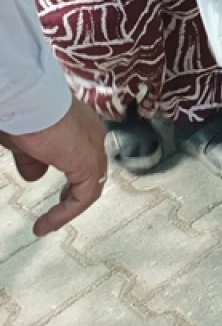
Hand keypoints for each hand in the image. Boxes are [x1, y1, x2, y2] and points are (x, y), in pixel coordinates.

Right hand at [0, 99, 106, 236]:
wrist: (29, 100)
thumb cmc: (23, 113)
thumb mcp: (24, 141)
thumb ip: (32, 159)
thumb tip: (35, 176)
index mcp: (80, 125)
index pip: (81, 153)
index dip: (69, 175)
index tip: (55, 191)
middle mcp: (93, 134)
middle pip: (91, 169)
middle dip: (74, 192)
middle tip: (58, 211)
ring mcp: (94, 147)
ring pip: (90, 183)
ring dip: (69, 207)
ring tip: (46, 225)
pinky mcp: (90, 162)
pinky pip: (86, 194)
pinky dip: (68, 211)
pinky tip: (47, 223)